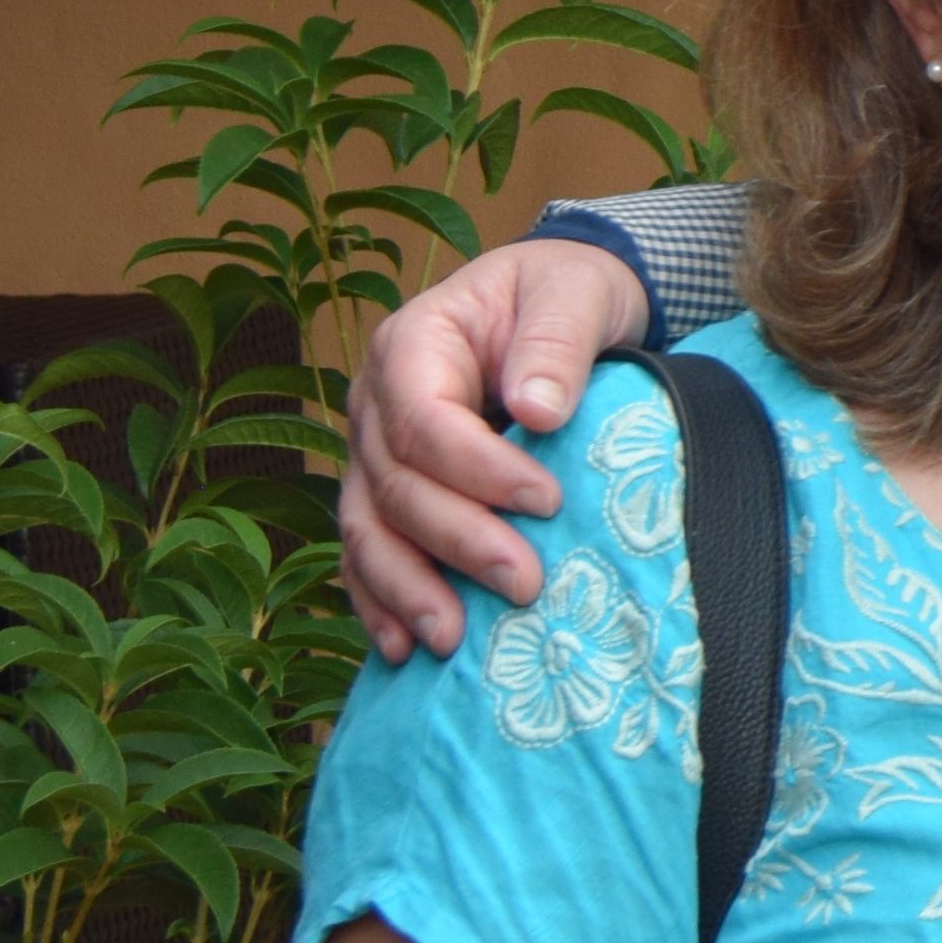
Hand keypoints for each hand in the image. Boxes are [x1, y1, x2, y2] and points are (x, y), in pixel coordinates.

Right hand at [339, 238, 654, 661]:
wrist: (559, 306)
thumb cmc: (566, 294)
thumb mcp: (574, 295)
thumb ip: (557, 341)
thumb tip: (537, 410)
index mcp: (413, 344)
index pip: (423, 419)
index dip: (476, 468)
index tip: (547, 500)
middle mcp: (377, 404)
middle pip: (393, 485)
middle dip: (456, 541)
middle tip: (524, 583)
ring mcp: (373, 455)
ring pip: (367, 530)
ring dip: (405, 589)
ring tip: (450, 639)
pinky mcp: (389, 497)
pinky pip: (366, 554)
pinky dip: (379, 602)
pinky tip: (402, 648)